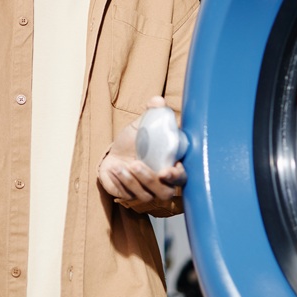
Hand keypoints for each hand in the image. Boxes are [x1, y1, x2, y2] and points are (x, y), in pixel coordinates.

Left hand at [98, 96, 187, 213]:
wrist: (113, 153)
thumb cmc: (134, 142)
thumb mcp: (142, 126)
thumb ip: (152, 114)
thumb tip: (157, 100)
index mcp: (171, 166)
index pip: (182, 177)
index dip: (177, 176)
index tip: (168, 170)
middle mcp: (162, 184)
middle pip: (166, 192)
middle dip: (151, 180)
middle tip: (136, 164)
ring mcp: (147, 193)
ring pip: (146, 195)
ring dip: (132, 180)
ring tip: (122, 165)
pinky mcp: (130, 197)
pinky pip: (128, 194)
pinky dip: (120, 181)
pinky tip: (115, 169)